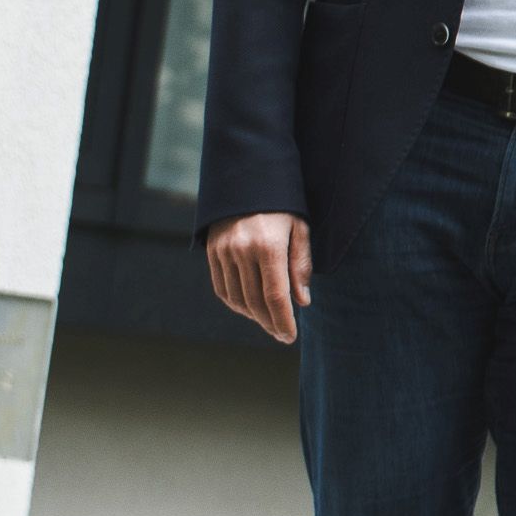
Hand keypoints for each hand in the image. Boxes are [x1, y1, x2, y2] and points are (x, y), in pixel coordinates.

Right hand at [205, 212, 313, 344]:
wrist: (247, 179)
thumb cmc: (282, 205)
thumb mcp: (300, 229)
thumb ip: (301, 266)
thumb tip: (302, 302)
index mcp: (268, 246)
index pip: (275, 296)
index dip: (283, 320)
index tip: (290, 336)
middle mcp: (242, 251)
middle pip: (255, 301)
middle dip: (270, 323)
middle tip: (282, 335)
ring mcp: (223, 252)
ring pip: (236, 297)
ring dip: (253, 316)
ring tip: (269, 323)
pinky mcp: (212, 251)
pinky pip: (221, 287)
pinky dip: (235, 303)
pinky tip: (249, 309)